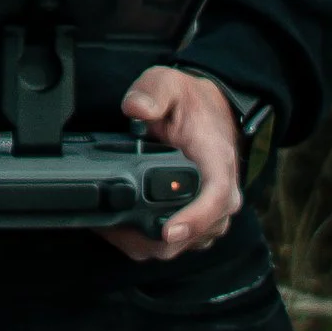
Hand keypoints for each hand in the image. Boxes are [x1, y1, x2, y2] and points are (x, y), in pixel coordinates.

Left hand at [102, 63, 243, 262]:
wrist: (209, 113)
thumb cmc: (191, 104)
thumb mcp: (170, 84)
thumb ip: (153, 93)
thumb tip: (136, 109)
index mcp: (218, 165)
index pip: (214, 199)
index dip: (193, 220)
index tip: (168, 230)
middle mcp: (221, 197)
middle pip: (193, 235)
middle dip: (152, 238)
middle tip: (112, 228)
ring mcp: (212, 214)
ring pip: (181, 246)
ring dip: (146, 243)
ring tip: (110, 227)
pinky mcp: (199, 223)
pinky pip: (176, 245)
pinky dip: (147, 242)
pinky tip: (121, 229)